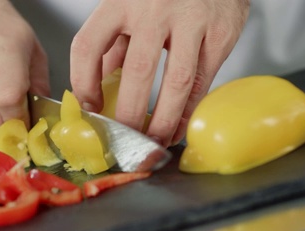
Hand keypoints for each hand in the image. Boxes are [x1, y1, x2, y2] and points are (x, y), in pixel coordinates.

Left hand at [70, 0, 248, 145]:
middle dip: (129, 114)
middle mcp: (155, 9)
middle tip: (123, 140)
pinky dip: (188, 112)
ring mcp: (191, 20)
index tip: (89, 108)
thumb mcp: (131, 6)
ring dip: (163, 121)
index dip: (83, 83)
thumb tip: (96, 89)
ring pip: (177, 82)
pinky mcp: (220, 34)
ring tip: (153, 143)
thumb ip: (114, 42)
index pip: (89, 46)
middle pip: (137, 71)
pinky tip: (177, 128)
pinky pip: (202, 82)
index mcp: (121, 0)